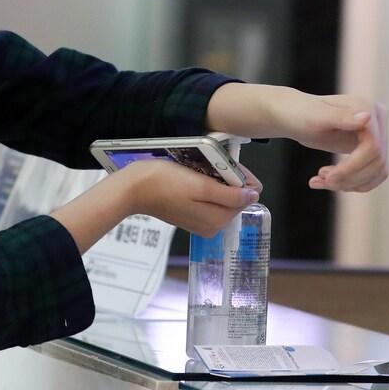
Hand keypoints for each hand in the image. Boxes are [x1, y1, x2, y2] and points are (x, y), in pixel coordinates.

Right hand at [124, 159, 260, 237]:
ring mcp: (202, 223)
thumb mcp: (201, 185)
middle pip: (236, 198)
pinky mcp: (192, 217)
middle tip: (210, 166)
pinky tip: (194, 179)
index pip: (247, 196)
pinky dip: (207, 189)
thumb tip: (253, 196)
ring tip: (200, 172)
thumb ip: (230, 194)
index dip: (241, 177)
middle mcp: (213, 226)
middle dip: (228, 181)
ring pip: (223, 199)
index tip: (227, 164)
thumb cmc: (165, 183)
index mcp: (219, 219)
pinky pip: (210, 201)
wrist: (135, 189)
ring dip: (218, 183)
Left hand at [271, 91, 388, 192]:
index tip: (327, 177)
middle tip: (323, 181)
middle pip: (377, 162)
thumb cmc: (300, 114)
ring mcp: (376, 134)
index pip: (373, 147)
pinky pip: (372, 174)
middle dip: (349, 177)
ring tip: (322, 180)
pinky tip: (329, 181)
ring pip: (377, 171)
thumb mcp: (316, 117)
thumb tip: (368, 117)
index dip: (352, 167)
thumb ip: (341, 117)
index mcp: (369, 108)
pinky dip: (352, 183)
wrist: (293, 115)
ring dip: (350, 183)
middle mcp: (377, 120)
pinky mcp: (370, 148)